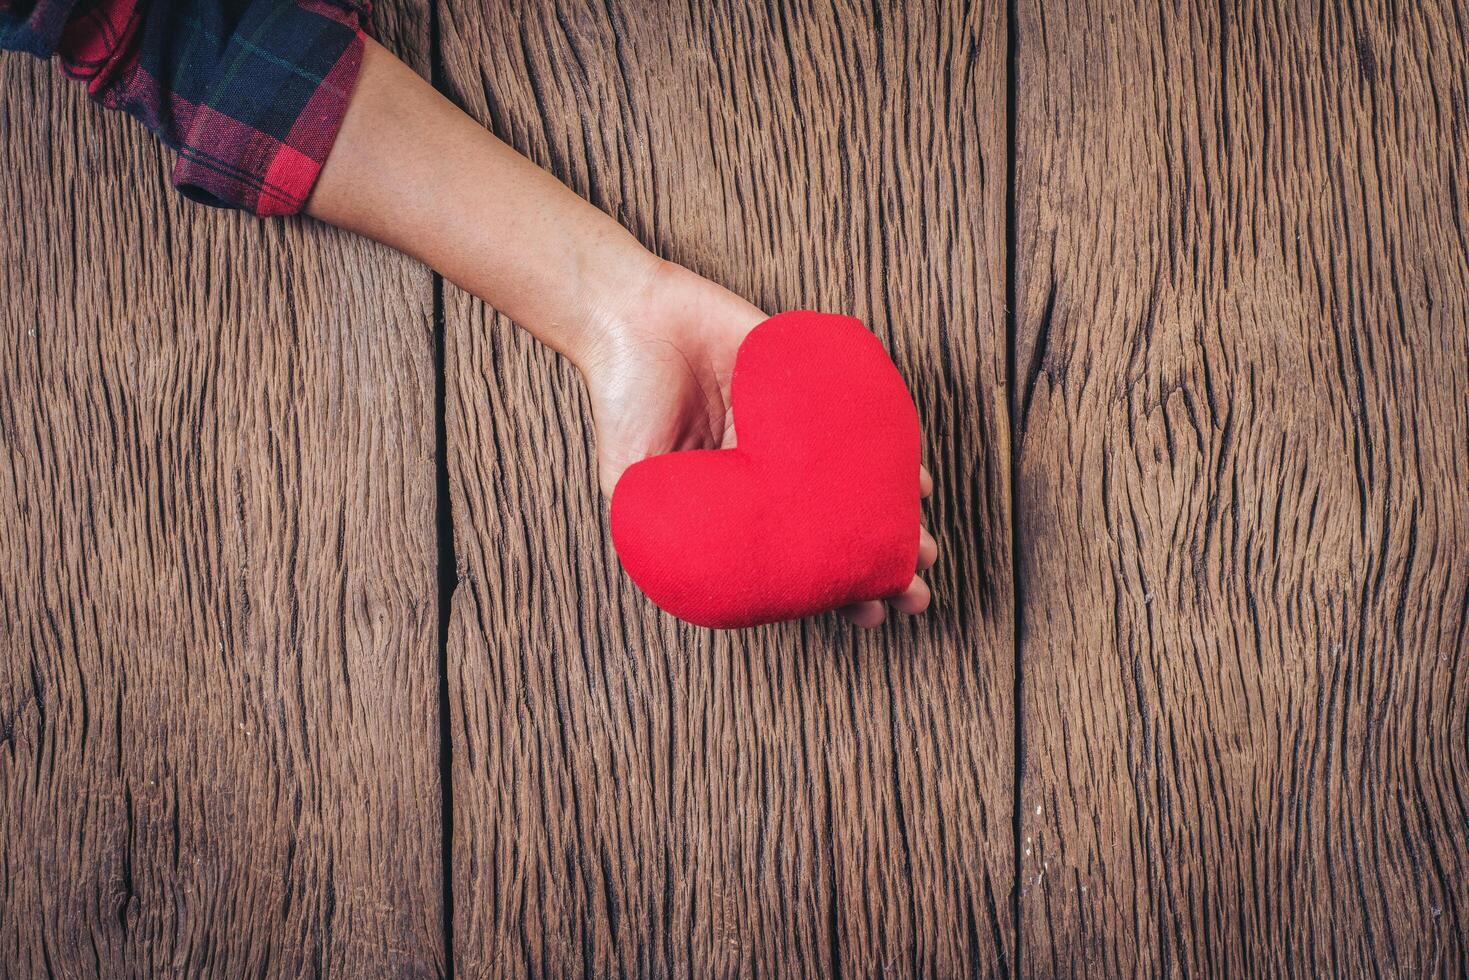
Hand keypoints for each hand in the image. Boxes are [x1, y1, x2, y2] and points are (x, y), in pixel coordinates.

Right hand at [307, 42, 934, 625]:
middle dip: (885, 560)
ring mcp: (797, 423)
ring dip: (897, 511)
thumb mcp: (631, 484)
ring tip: (922, 543)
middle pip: (845, 521)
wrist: (627, 320)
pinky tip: (913, 473)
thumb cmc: (625, 402)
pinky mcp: (809, 374)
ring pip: (862, 475)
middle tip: (915, 590)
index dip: (839, 588)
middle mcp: (778, 466)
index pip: (803, 553)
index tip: (871, 613)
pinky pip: (858, 412)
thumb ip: (657, 532)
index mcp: (744, 498)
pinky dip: (888, 442)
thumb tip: (692, 591)